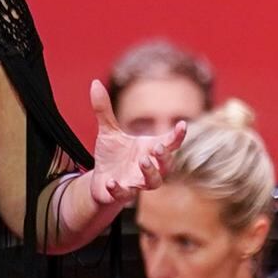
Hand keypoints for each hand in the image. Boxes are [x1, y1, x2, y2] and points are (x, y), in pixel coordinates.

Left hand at [72, 79, 190, 217]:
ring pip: (153, 182)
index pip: (170, 142)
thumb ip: (104, 109)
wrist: (100, 181)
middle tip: (159, 146)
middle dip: (165, 156)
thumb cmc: (112, 155)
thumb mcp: (107, 131)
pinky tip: (111, 182)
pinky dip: (120, 189)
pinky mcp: (123, 194)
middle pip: (167, 165)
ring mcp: (138, 182)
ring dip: (151, 173)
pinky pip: (125, 194)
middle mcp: (149, 167)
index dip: (178, 135)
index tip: (182, 125)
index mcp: (150, 149)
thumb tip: (94, 83)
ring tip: (143, 161)